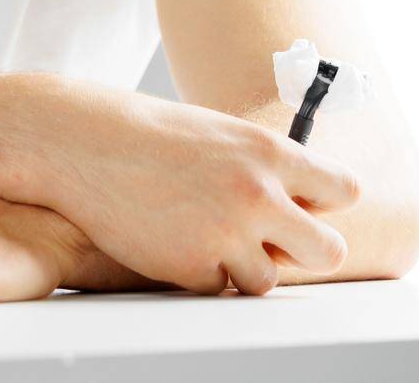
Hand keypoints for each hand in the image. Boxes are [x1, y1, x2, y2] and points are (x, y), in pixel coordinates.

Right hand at [40, 86, 359, 294]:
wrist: (74, 141)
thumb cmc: (139, 131)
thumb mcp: (214, 132)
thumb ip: (259, 167)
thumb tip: (294, 207)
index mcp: (268, 152)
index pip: (344, 191)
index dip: (320, 203)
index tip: (298, 204)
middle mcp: (258, 195)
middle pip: (329, 251)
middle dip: (300, 251)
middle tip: (266, 240)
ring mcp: (225, 235)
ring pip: (266, 279)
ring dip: (239, 265)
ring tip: (197, 232)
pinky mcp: (190, 267)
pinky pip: (214, 286)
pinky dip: (194, 270)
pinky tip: (164, 236)